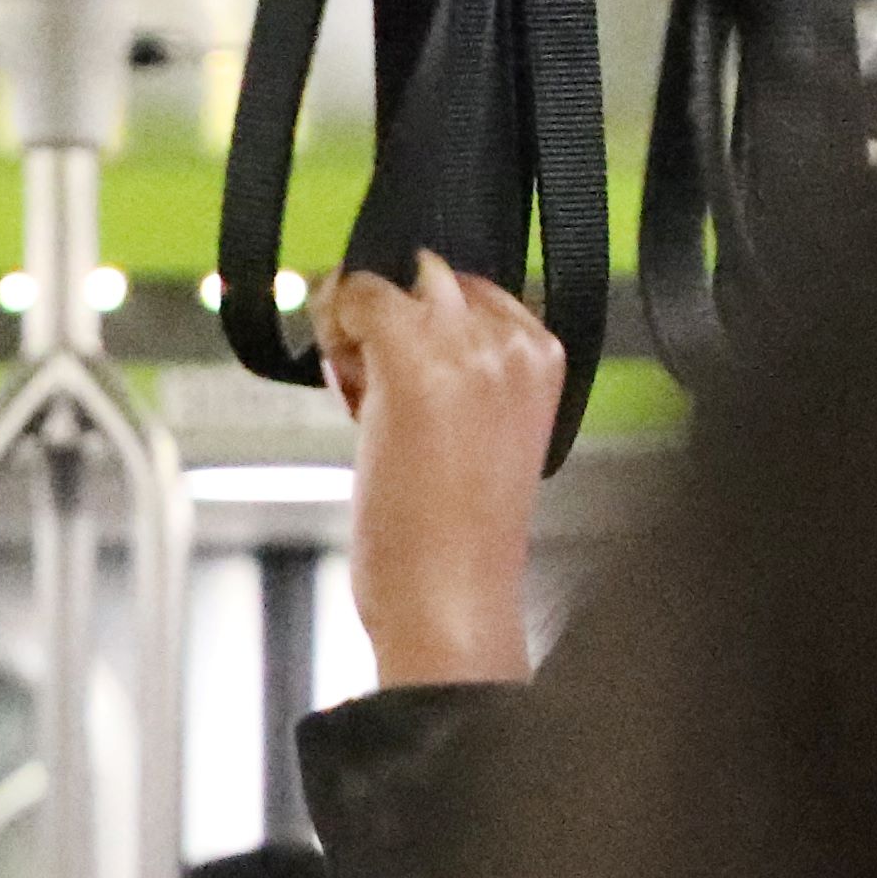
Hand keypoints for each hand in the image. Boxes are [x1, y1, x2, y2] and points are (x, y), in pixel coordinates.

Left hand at [320, 258, 557, 687]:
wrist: (450, 598)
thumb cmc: (457, 541)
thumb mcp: (483, 437)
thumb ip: (459, 378)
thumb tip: (391, 337)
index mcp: (545, 357)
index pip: (474, 292)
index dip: (426, 329)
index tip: (404, 380)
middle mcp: (512, 340)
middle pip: (432, 279)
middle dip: (392, 322)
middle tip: (373, 389)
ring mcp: (463, 344)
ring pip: (392, 282)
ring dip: (358, 326)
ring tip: (360, 395)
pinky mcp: (410, 356)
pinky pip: (355, 295)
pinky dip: (332, 325)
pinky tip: (341, 386)